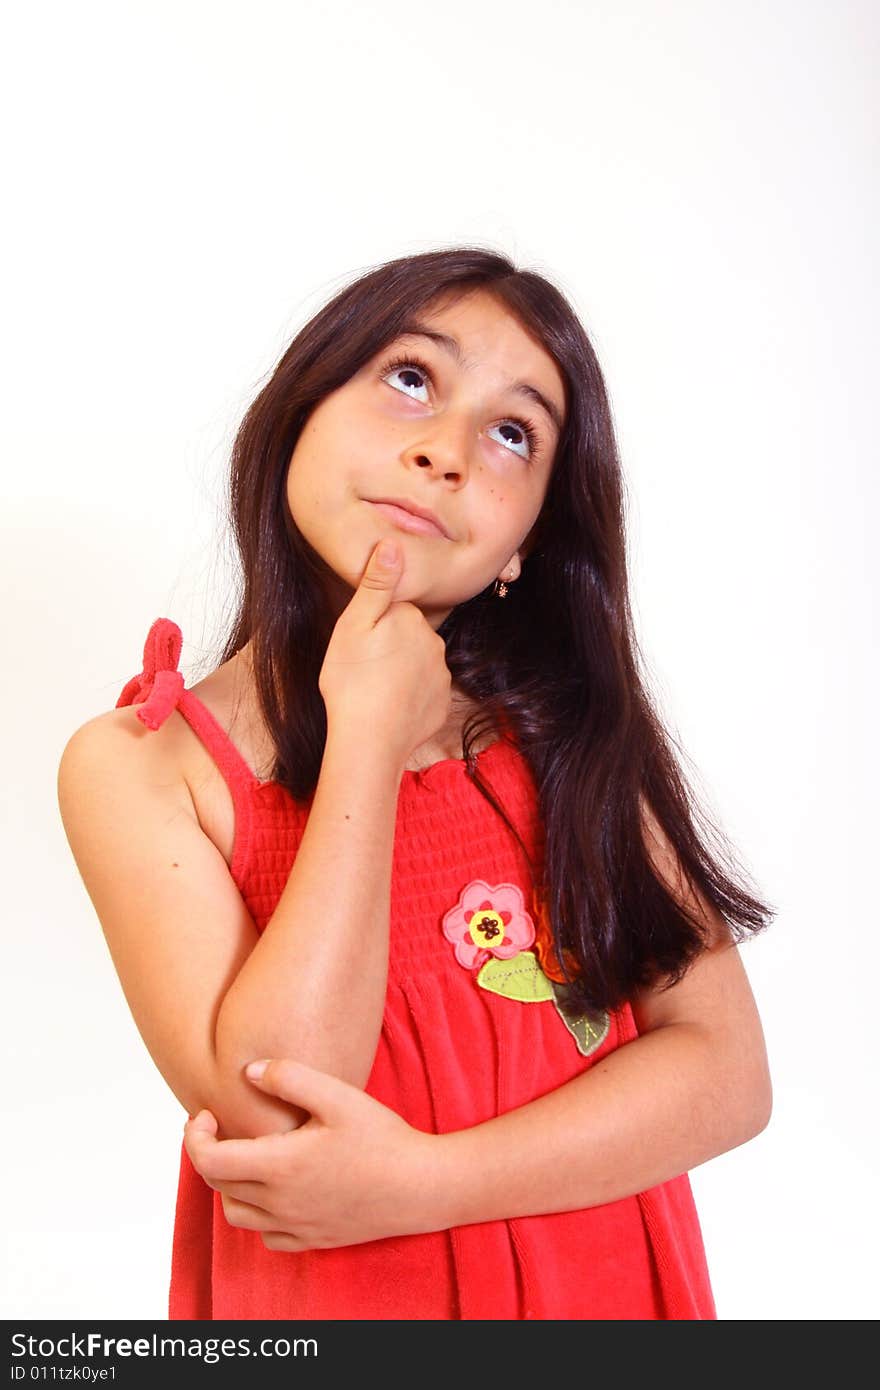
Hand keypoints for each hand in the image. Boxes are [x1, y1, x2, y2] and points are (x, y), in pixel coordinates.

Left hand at [182, 1058, 441, 1251]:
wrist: (420, 1187)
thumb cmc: (382, 1138)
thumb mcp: (339, 1096)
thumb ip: (290, 1077)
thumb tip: (248, 1071)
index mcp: (279, 1167)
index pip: (208, 1161)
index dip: (194, 1137)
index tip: (205, 1113)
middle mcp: (280, 1203)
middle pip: (218, 1185)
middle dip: (208, 1152)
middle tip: (219, 1125)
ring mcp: (294, 1226)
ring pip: (236, 1214)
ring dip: (228, 1184)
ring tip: (246, 1155)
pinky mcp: (311, 1240)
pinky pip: (265, 1235)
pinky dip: (256, 1212)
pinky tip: (273, 1188)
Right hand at [318, 538, 451, 769]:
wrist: (369, 741)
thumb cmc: (352, 681)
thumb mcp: (354, 625)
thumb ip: (377, 584)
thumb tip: (394, 544)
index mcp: (411, 619)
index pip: (394, 611)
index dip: (373, 625)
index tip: (358, 644)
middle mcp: (435, 643)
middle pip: (408, 636)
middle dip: (390, 647)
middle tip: (361, 668)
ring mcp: (441, 676)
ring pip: (417, 665)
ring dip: (400, 672)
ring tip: (373, 690)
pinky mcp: (441, 705)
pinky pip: (423, 693)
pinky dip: (408, 698)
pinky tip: (388, 707)